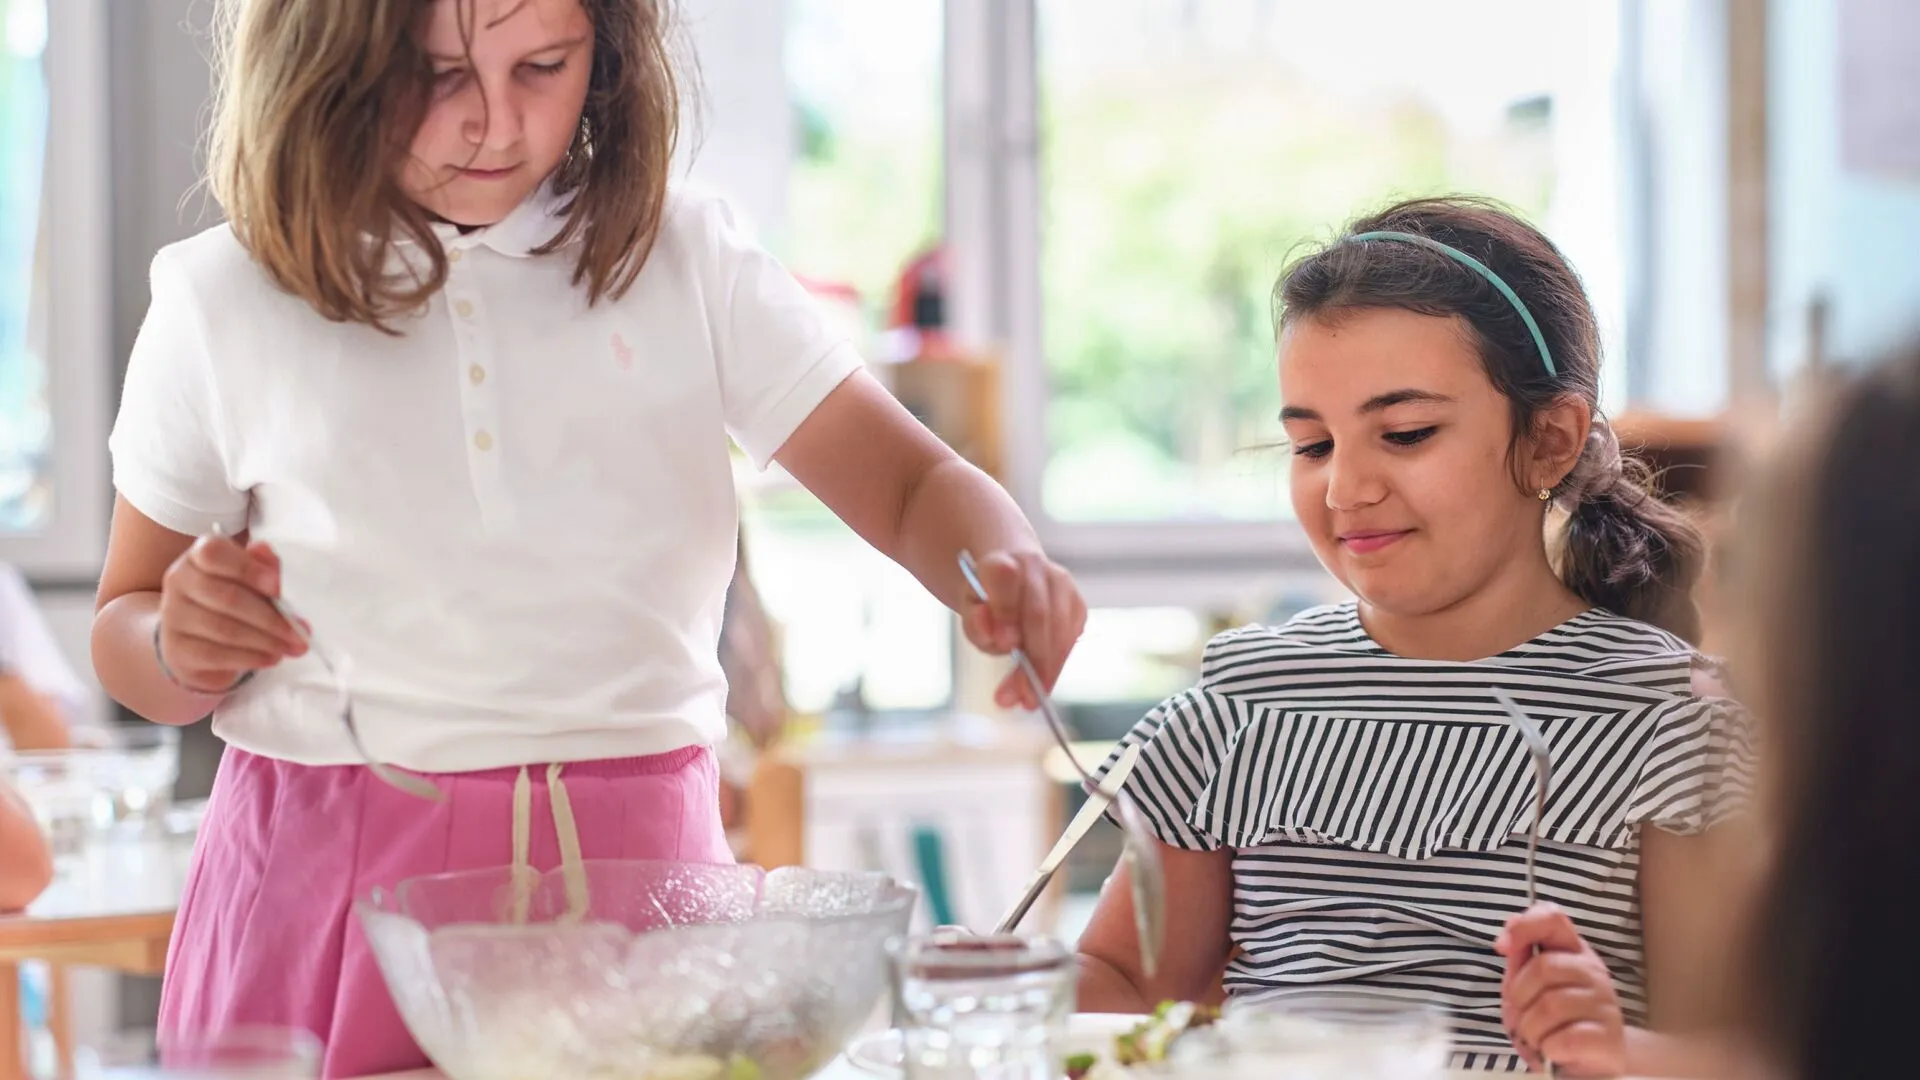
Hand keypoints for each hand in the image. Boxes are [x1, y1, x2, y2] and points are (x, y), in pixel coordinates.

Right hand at [156, 530, 304, 693]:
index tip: (277, 586)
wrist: (196, 640)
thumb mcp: (251, 579)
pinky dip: (249, 658)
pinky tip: (270, 659)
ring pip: (224, 629)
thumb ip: (265, 568)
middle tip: (299, 632)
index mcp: (198, 557)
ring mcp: (173, 616)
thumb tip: (271, 566)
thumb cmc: (229, 601)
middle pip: (227, 597)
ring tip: (290, 647)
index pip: (214, 553)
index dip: (247, 568)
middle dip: (270, 617)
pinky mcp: (176, 648)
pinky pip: (215, 654)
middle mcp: (179, 581)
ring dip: (264, 641)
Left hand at [958, 549, 1086, 709]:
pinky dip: (1057, 665)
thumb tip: (997, 636)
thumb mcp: (969, 611)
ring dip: (1047, 670)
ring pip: (1060, 630)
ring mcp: (1062, 583)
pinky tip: (1042, 683)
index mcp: (1000, 561)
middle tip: (1019, 696)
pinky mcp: (1077, 603)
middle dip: (1031, 658)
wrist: (1009, 580)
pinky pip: (1071, 639)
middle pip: (1038, 613)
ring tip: (1028, 700)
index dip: (1006, 611)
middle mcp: (1035, 567)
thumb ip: (976, 623)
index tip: (1004, 645)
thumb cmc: (986, 600)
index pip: (1004, 578)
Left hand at [1496, 903, 1626, 1076]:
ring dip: (1531, 1029)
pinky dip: (1548, 1049)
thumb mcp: (1527, 988)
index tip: (1502, 947)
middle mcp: (1592, 970)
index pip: (1552, 919)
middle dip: (1520, 997)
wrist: (1591, 1064)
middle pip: (1543, 968)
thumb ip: (1519, 961)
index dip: (1523, 926)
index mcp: (1571, 952)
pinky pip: (1563, 1039)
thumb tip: (1506, 939)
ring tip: (1540, 1036)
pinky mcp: (1608, 1036)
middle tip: (1525, 1015)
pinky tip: (1555, 1051)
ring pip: (1550, 1006)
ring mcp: (1604, 1002)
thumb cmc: (1554, 1021)